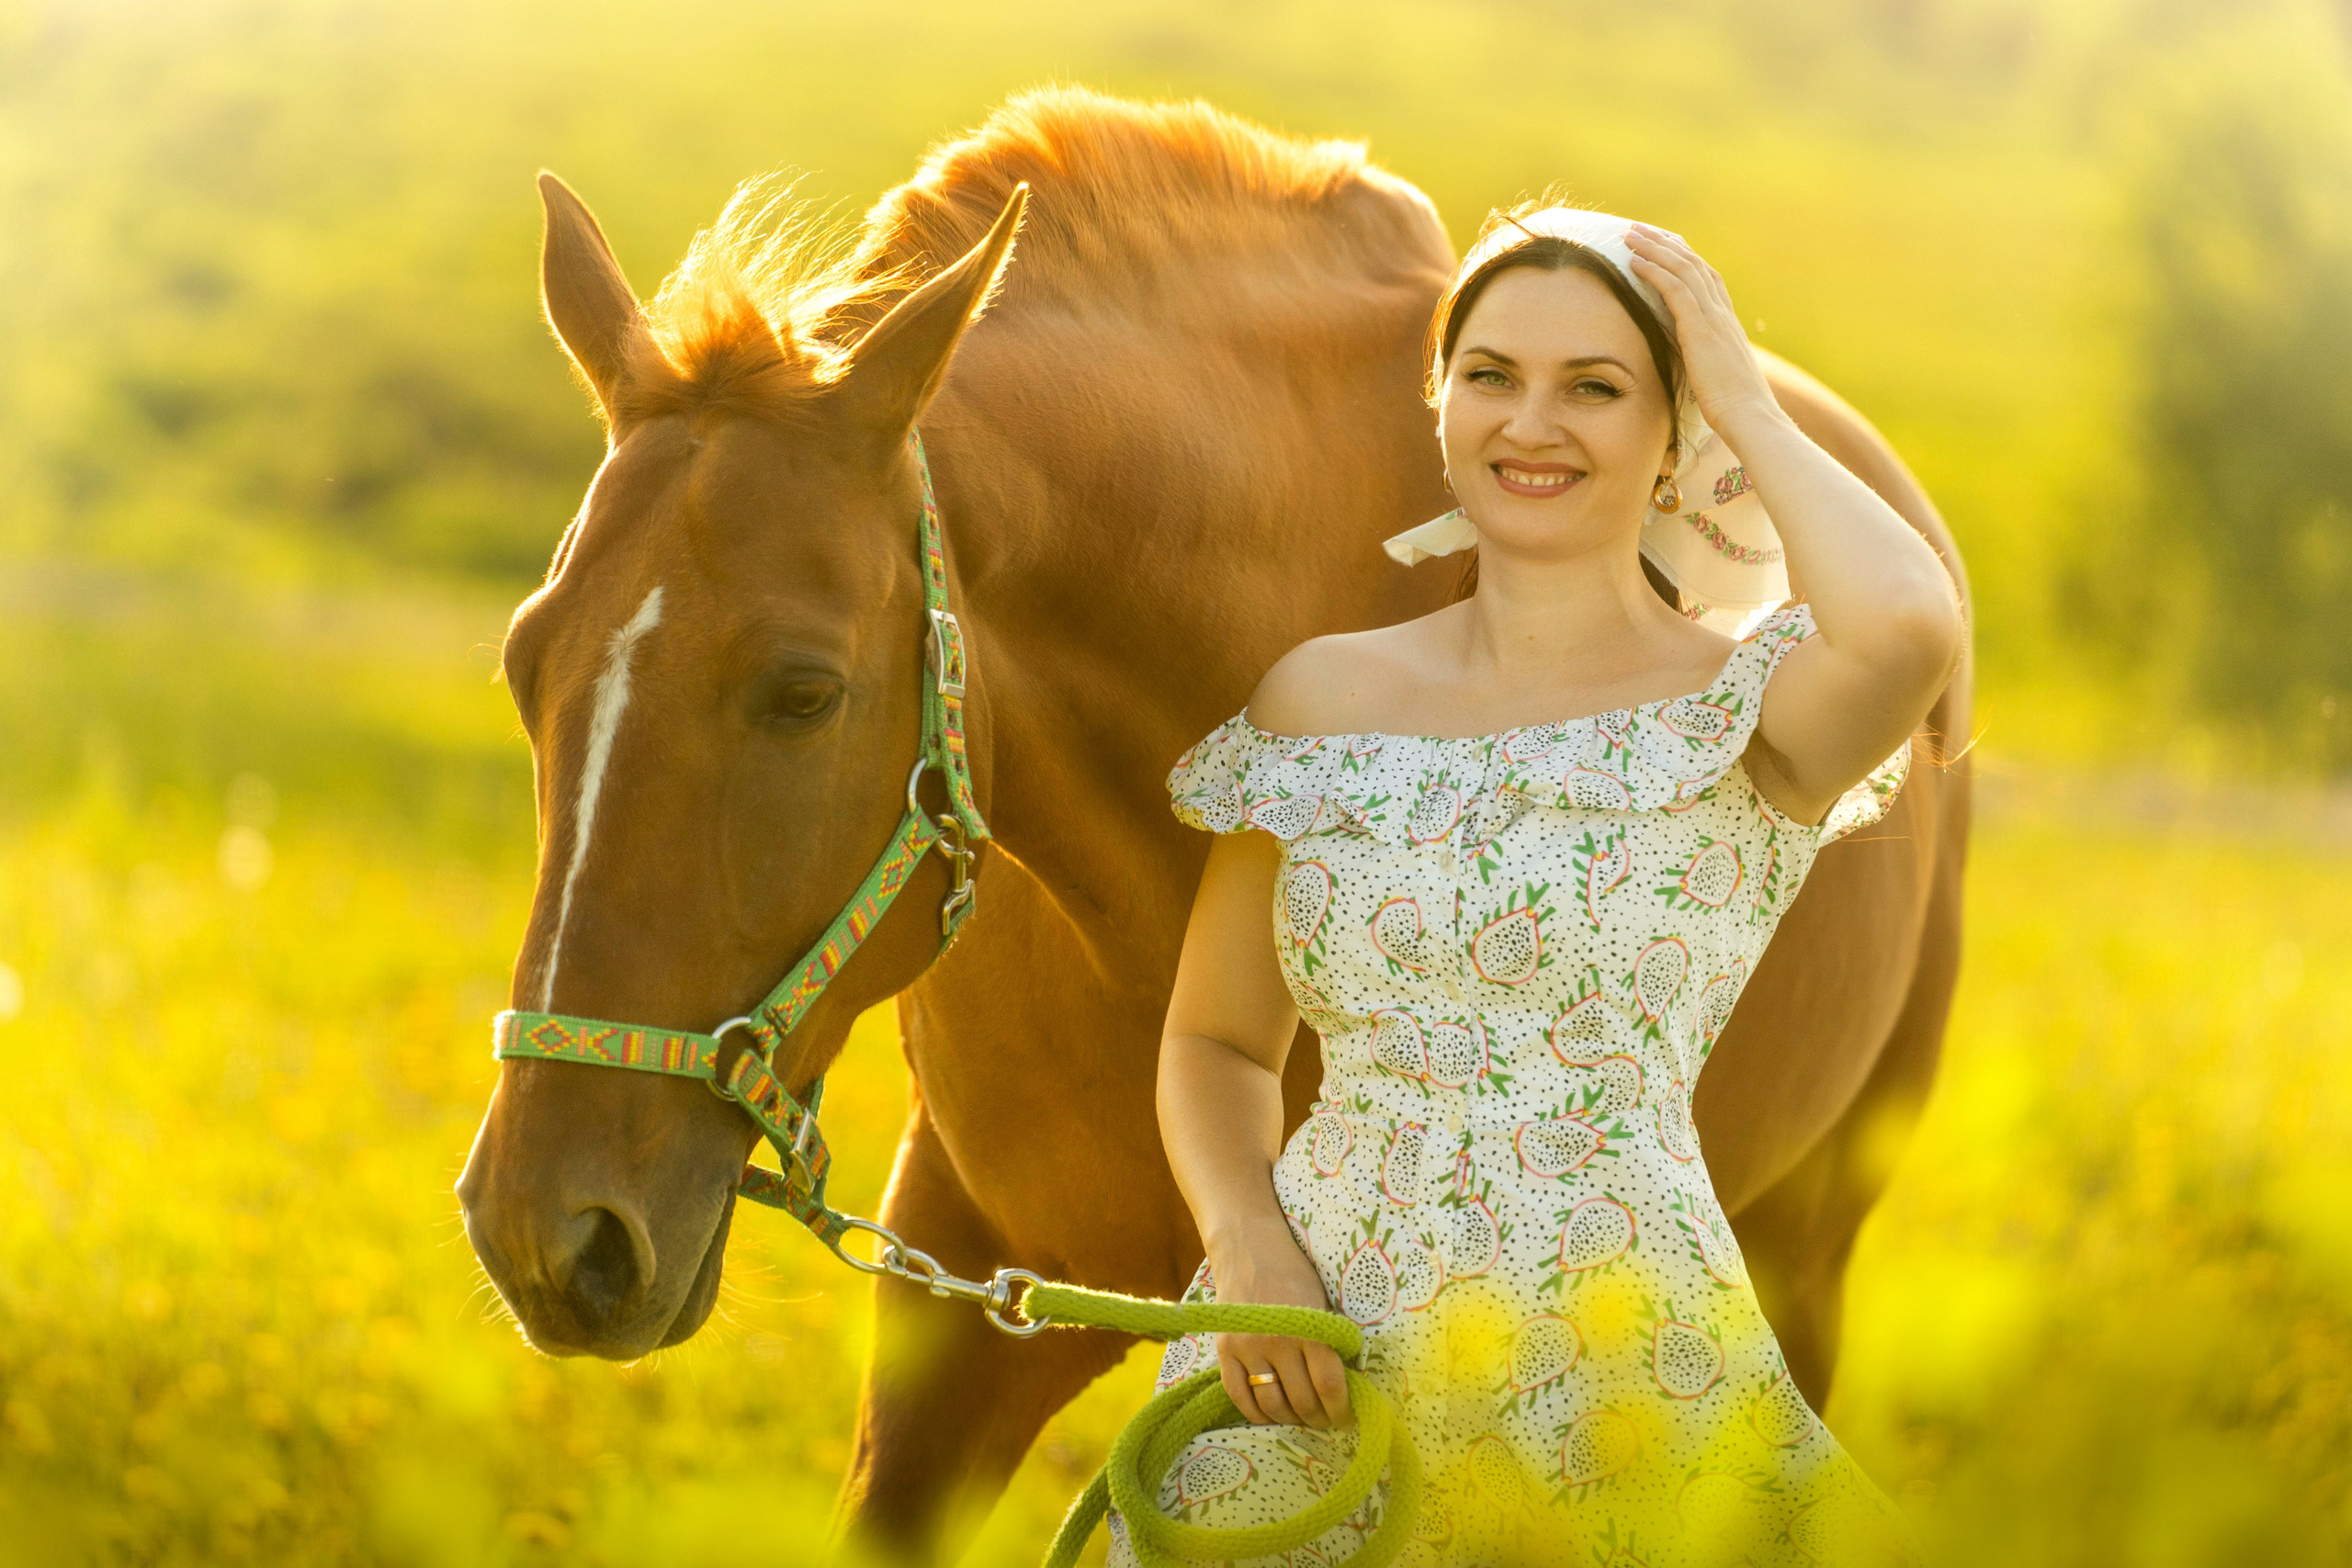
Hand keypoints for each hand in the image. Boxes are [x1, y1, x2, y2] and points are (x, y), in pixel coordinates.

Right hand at [1205, 1215, 1353, 1428]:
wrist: (1249, 1247)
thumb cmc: (1294, 1274)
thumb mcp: (1323, 1304)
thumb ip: (1330, 1344)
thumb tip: (1343, 1388)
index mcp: (1310, 1329)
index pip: (1329, 1386)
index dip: (1341, 1410)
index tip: (1347, 1418)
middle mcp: (1278, 1342)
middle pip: (1302, 1401)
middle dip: (1318, 1418)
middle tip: (1326, 1420)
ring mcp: (1247, 1348)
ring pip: (1272, 1405)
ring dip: (1290, 1419)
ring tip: (1301, 1416)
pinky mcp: (1224, 1350)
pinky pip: (1239, 1397)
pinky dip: (1256, 1414)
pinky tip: (1270, 1413)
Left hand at [1623, 224, 1784, 444]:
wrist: (1750, 417)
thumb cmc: (1734, 407)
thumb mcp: (1718, 377)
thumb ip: (1706, 362)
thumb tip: (1693, 367)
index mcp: (1727, 322)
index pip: (1706, 277)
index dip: (1683, 257)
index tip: (1662, 245)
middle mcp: (1722, 313)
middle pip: (1692, 264)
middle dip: (1664, 244)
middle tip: (1639, 230)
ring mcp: (1714, 318)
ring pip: (1682, 269)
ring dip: (1654, 249)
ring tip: (1630, 235)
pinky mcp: (1701, 329)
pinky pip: (1674, 289)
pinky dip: (1654, 271)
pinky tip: (1635, 262)